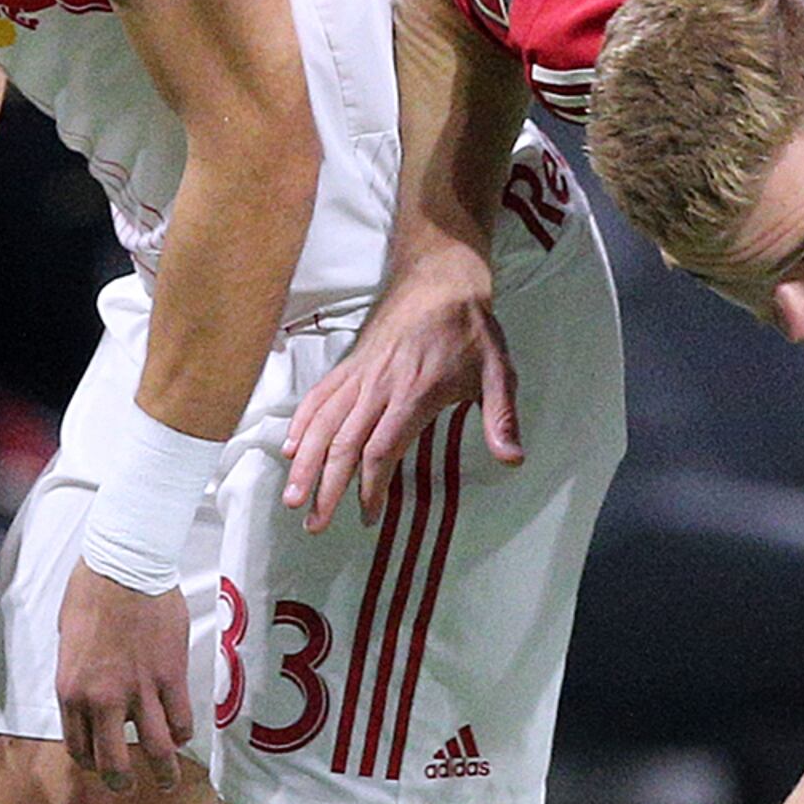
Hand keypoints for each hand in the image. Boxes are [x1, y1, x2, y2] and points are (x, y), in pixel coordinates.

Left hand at [57, 559, 193, 794]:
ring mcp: (140, 690)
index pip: (78, 746)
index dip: (90, 762)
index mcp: (71, 691)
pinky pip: (181, 719)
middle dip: (121, 781)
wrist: (124, 568)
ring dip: (163, 772)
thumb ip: (80, 678)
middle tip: (128, 787)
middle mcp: (103, 699)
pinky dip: (182, 733)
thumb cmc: (90, 596)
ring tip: (167, 782)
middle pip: (113, 760)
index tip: (100, 763)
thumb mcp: (69, 644)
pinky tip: (182, 735)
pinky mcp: (171, 676)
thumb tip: (93, 696)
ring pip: (156, 748)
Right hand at [284, 255, 520, 529]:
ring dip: (305, 463)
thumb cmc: (471, 329)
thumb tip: (513, 459)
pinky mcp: (349, 364)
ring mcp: (359, 375)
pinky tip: (290, 449)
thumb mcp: (498, 371)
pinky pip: (318, 396)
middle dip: (326, 488)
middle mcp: (377, 387)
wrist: (440, 278)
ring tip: (293, 498)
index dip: (369, 487)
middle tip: (315, 525)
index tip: (369, 517)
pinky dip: (301, 423)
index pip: (380, 450)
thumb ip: (502, 416)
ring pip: (322, 423)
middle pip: (342, 445)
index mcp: (412, 394)